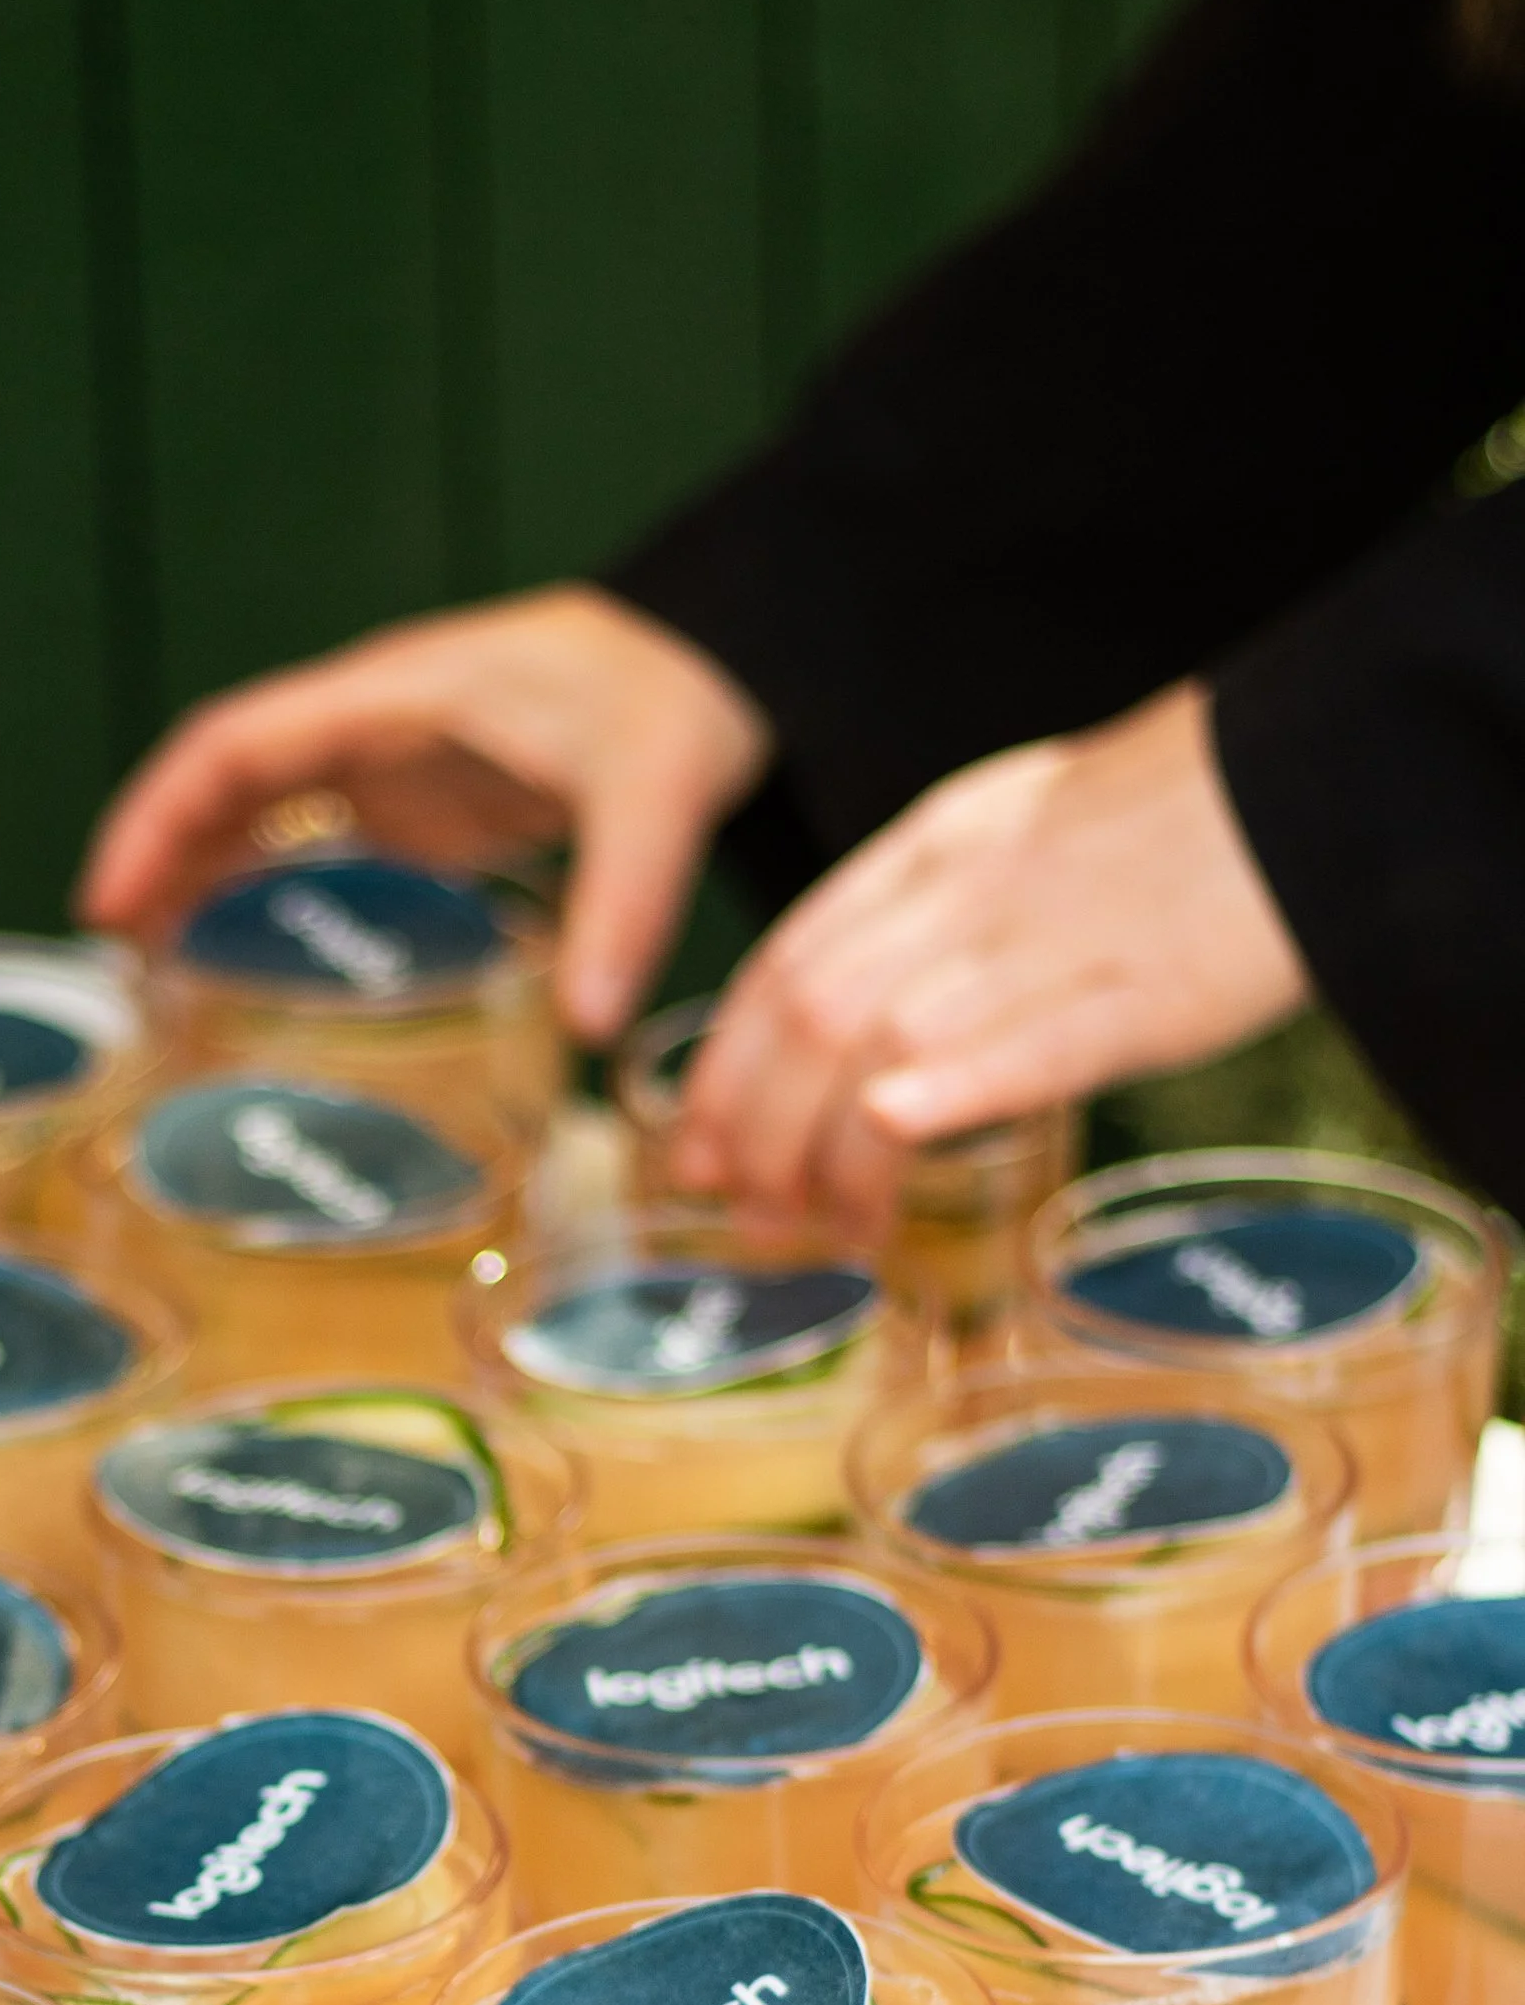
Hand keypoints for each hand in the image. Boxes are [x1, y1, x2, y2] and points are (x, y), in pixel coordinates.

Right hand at [75, 584, 770, 1043]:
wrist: (707, 662)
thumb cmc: (670, 705)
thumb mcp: (657, 803)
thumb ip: (623, 910)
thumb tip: (588, 1031)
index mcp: (392, 699)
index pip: (235, 745)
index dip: (161, 817)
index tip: (112, 899)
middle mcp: (367, 725)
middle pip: (220, 783)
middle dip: (154, 859)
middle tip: (109, 963)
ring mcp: (384, 764)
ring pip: (252, 812)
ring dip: (191, 879)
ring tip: (143, 975)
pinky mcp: (412, 804)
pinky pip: (303, 842)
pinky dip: (255, 891)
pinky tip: (228, 963)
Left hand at [670, 680, 1308, 1224]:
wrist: (1309, 774)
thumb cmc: (1170, 825)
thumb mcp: (1017, 837)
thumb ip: (929, 920)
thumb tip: (851, 1041)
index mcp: (934, 848)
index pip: (787, 964)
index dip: (724, 1072)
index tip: (696, 1153)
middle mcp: (970, 886)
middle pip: (814, 1013)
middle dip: (757, 1132)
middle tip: (750, 1223)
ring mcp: (1054, 932)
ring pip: (895, 1037)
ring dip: (834, 1150)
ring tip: (825, 1230)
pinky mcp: (1145, 985)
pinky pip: (1037, 1036)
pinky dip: (954, 1083)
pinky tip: (894, 1125)